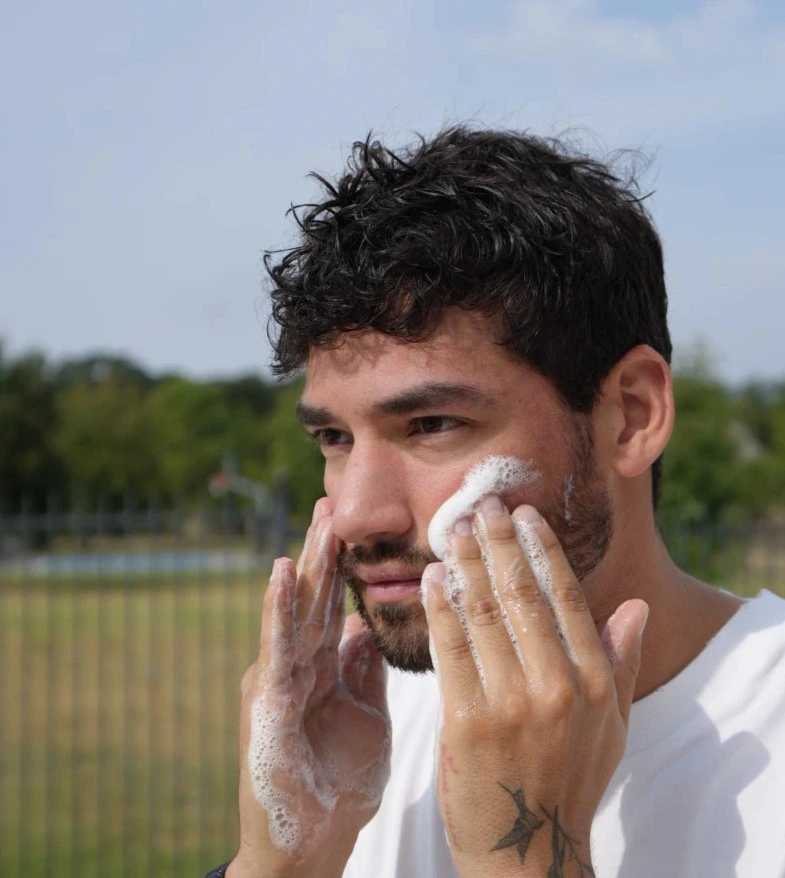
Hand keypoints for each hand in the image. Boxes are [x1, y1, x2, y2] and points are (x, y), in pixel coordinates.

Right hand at [229, 499, 390, 877]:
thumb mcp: (365, 715)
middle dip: (323, 552)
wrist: (309, 844)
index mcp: (320, 669)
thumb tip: (365, 623)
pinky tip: (282, 573)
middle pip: (313, 600)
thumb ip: (362, 670)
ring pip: (294, 613)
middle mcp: (295, 667)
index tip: (351, 524)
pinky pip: (277, 649)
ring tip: (317, 522)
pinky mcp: (266, 703)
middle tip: (331, 503)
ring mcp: (277, 682)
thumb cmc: (338, 784)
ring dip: (305, 566)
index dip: (342, 567)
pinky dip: (277, 609)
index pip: (333, 607)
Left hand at [421, 495, 647, 877]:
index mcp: (594, 682)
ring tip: (450, 530)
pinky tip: (431, 579)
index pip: (565, 596)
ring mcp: (510, 704)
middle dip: (498, 541)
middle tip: (480, 504)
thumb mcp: (613, 726)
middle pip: (520, 594)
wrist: (527, 853)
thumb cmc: (569, 780)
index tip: (523, 514)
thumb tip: (636, 605)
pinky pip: (449, 650)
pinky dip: (438, 608)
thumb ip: (622, 661)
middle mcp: (556, 687)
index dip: (541, 549)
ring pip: (482, 613)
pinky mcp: (465, 722)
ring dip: (464, 564)